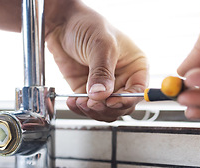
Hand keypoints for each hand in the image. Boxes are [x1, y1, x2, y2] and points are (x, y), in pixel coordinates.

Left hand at [45, 2, 147, 121]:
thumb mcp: (100, 44)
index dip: (126, 100)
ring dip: (92, 111)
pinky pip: (88, 107)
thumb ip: (102, 71)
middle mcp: (122, 79)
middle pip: (122, 106)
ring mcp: (104, 86)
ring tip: (80, 102)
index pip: (138, 91)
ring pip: (105, 111)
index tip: (111, 101)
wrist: (62, 23)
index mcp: (135, 66)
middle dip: (106, 108)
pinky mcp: (87, 90)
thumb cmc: (88, 24)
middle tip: (92, 103)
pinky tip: (73, 101)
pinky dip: (80, 109)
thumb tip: (101, 94)